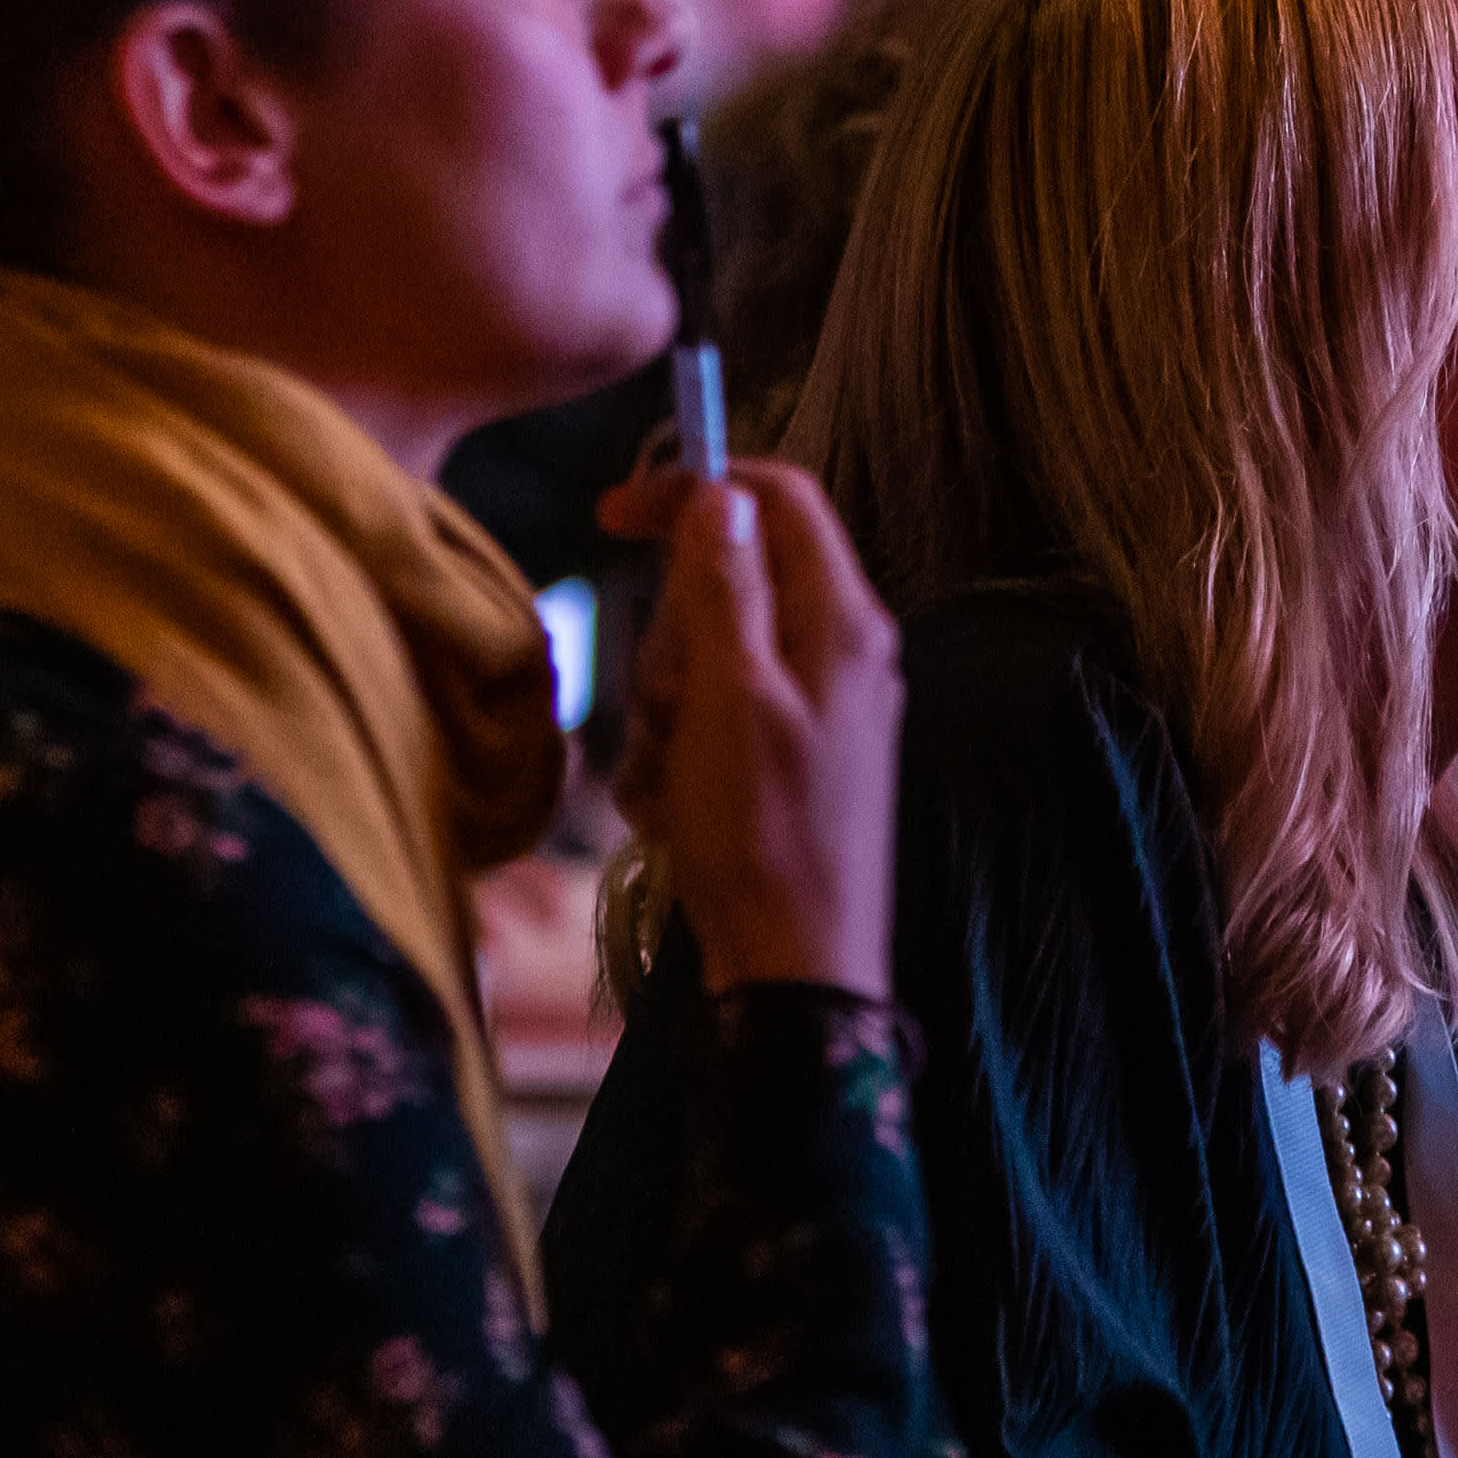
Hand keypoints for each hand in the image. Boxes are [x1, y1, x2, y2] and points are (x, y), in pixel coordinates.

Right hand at [598, 461, 900, 1003]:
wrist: (794, 970)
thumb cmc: (766, 836)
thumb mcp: (730, 697)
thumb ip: (725, 586)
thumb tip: (720, 495)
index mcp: (844, 622)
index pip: (779, 499)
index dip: (698, 488)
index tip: (613, 512)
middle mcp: (839, 653)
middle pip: (728, 580)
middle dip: (671, 637)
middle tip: (669, 705)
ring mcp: (813, 709)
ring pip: (703, 657)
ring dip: (663, 713)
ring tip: (673, 777)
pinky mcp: (783, 760)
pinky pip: (706, 724)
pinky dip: (673, 762)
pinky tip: (673, 811)